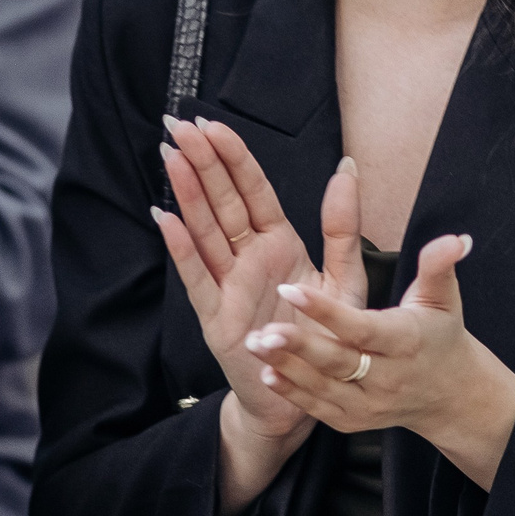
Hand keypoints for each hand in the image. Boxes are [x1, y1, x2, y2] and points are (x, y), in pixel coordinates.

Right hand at [154, 115, 365, 442]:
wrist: (311, 390)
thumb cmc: (326, 335)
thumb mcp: (345, 277)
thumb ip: (343, 224)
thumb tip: (347, 168)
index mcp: (279, 244)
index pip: (252, 191)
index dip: (233, 158)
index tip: (213, 125)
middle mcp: (249, 259)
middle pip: (222, 202)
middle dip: (202, 163)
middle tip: (180, 127)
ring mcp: (229, 284)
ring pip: (206, 230)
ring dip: (188, 194)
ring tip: (170, 157)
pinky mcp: (216, 315)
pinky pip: (197, 277)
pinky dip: (182, 248)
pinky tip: (166, 218)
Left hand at [246, 233, 514, 491]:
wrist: (451, 396)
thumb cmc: (439, 336)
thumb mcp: (442, 299)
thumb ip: (438, 267)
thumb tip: (456, 238)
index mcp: (406, 342)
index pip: (361, 328)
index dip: (325, 311)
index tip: (288, 287)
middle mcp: (388, 378)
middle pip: (338, 362)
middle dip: (298, 345)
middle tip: (260, 329)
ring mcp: (370, 404)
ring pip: (323, 388)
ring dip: (286, 367)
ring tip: (252, 344)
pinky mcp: (354, 421)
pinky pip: (319, 408)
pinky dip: (292, 393)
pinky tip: (266, 372)